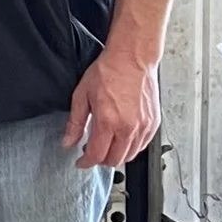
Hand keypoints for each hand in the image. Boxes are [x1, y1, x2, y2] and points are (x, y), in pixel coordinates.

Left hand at [64, 49, 160, 168]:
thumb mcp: (82, 95)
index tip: (81, 162)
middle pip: (114, 160)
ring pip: (130, 156)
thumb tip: (68, 141)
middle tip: (92, 152)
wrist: (133, 58)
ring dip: (116, 155)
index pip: (96, 155)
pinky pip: (142, 146)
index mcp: (108, 121)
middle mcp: (128, 127)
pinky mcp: (153, 123)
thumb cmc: (109, 71)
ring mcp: (143, 126)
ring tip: (107, 145)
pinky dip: (131, 148)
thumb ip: (75, 123)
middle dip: (100, 160)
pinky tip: (122, 138)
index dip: (86, 162)